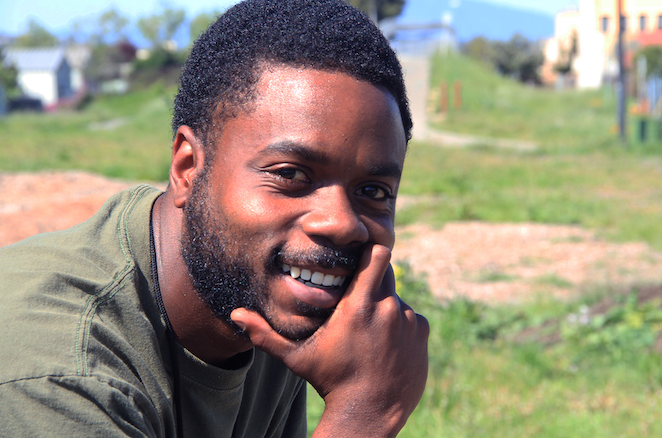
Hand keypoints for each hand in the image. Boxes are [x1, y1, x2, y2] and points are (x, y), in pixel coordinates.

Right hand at [230, 244, 429, 436]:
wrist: (369, 415)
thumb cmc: (329, 382)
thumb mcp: (296, 358)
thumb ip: (266, 334)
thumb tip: (235, 314)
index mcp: (359, 305)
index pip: (376, 254)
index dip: (370, 251)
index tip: (360, 256)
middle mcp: (388, 308)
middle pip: (386, 272)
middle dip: (372, 280)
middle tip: (359, 301)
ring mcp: (408, 321)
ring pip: (396, 299)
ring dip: (384, 308)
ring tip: (369, 336)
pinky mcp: (422, 333)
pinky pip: (410, 319)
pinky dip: (400, 327)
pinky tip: (385, 348)